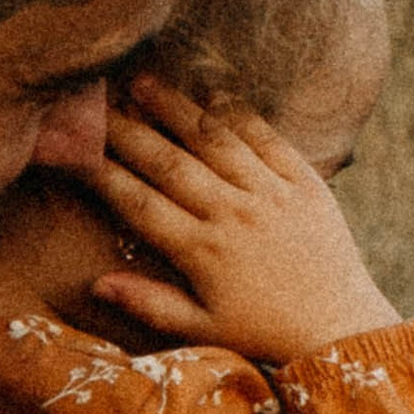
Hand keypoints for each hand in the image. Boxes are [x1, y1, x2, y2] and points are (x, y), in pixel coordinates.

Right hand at [80, 78, 402, 360]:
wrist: (340, 326)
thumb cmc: (265, 332)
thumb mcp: (203, 330)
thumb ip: (149, 304)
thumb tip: (96, 283)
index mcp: (202, 251)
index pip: (138, 202)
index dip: (101, 173)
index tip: (73, 150)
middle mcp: (233, 215)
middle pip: (168, 162)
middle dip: (127, 129)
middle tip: (95, 102)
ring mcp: (271, 194)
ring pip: (214, 139)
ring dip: (175, 108)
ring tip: (143, 82)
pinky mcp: (305, 182)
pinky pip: (267, 138)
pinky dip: (237, 113)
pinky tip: (211, 93)